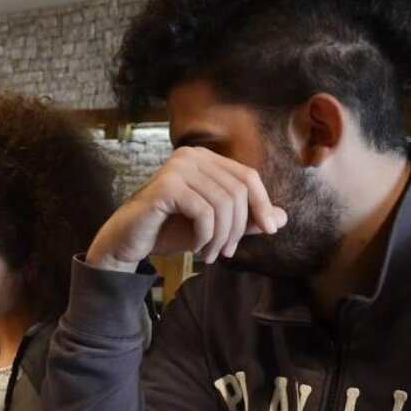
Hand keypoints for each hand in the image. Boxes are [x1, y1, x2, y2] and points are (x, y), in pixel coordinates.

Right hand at [85, 146, 287, 270]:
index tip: (268, 231)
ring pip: (223, 204)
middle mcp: (190, 156)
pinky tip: (195, 248)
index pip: (247, 177)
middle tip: (226, 253)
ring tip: (209, 255)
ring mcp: (177, 168)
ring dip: (221, 237)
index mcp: (203, 158)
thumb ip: (244, 220)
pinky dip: (205, 236)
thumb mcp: (214, 227)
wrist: (128, 242)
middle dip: (238, 227)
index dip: (262, 204)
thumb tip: (283, 218)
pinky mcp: (166, 186)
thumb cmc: (167, 231)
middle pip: (238, 190)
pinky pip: (204, 212)